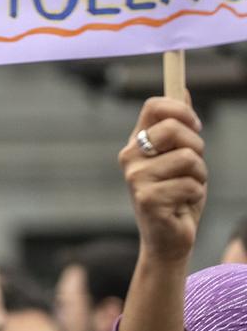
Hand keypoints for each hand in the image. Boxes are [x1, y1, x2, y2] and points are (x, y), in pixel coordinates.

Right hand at [119, 96, 205, 264]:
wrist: (168, 240)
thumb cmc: (176, 196)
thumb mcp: (181, 158)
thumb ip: (179, 127)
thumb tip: (182, 90)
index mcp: (137, 142)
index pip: (154, 107)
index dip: (181, 110)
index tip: (195, 126)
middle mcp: (130, 156)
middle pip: (174, 128)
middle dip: (198, 147)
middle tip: (193, 168)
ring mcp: (136, 177)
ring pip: (189, 159)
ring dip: (200, 177)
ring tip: (187, 190)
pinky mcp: (147, 199)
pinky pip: (191, 185)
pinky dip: (196, 195)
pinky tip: (182, 205)